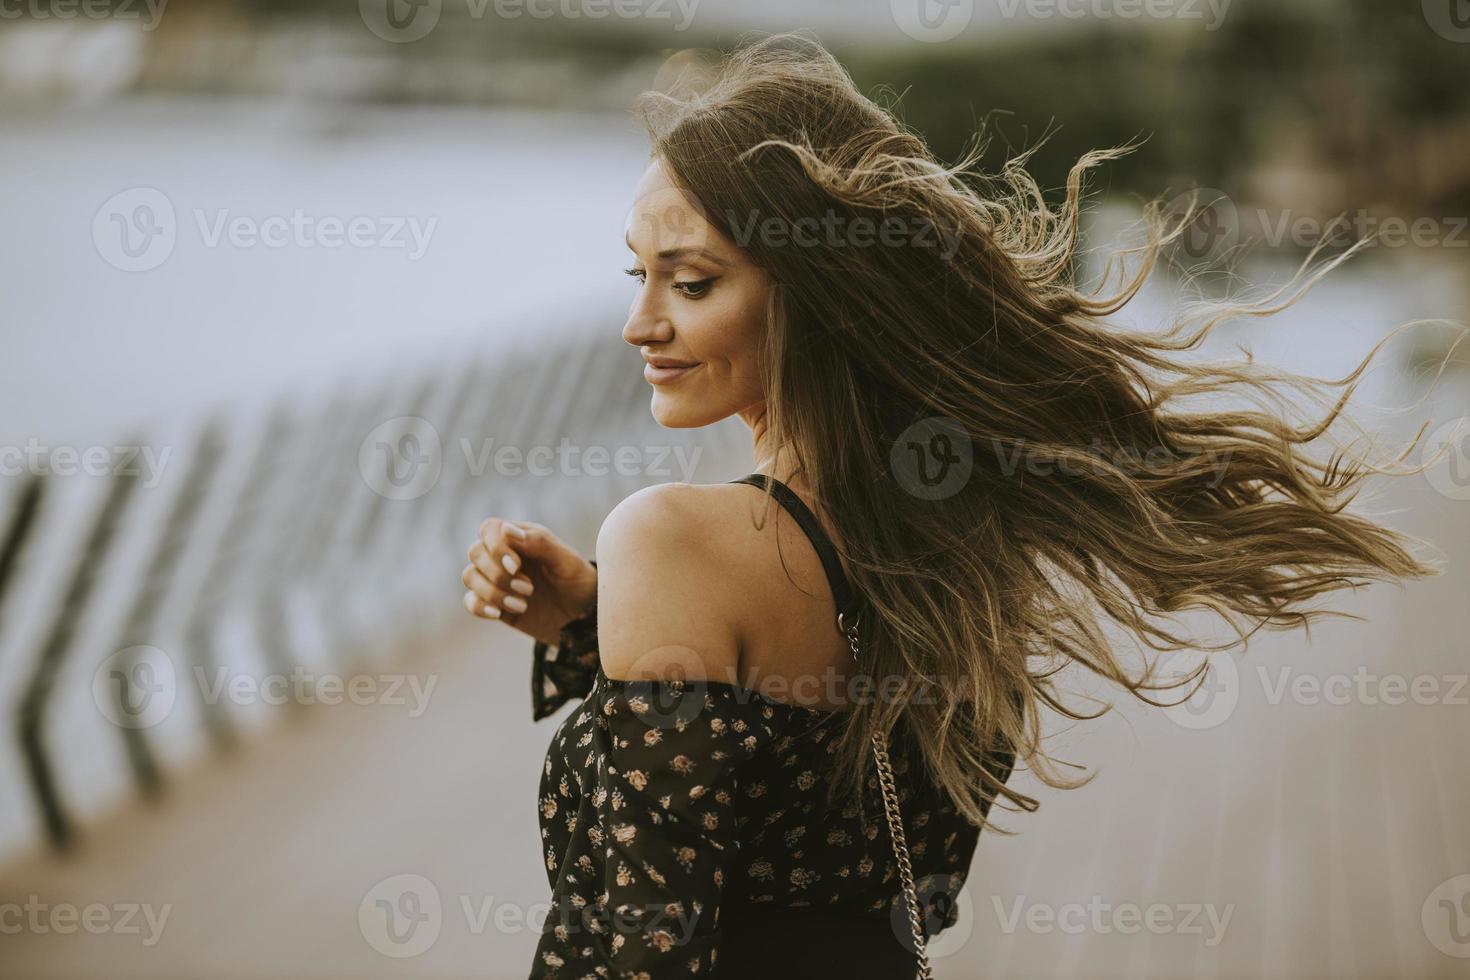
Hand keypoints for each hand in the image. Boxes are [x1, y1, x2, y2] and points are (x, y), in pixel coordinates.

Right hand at [462, 518, 596, 644]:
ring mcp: (498, 581)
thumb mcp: (566, 561)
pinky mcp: (495, 605)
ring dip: (492, 592)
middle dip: (497, 573)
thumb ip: (538, 542)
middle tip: (529, 588)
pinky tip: (499, 614)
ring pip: (470, 577)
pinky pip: (471, 602)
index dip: (495, 546)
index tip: (516, 565)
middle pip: (475, 552)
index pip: (489, 529)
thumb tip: (506, 530)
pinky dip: (480, 607)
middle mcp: (505, 557)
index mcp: (522, 539)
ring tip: (522, 604)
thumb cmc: (579, 582)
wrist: (585, 620)